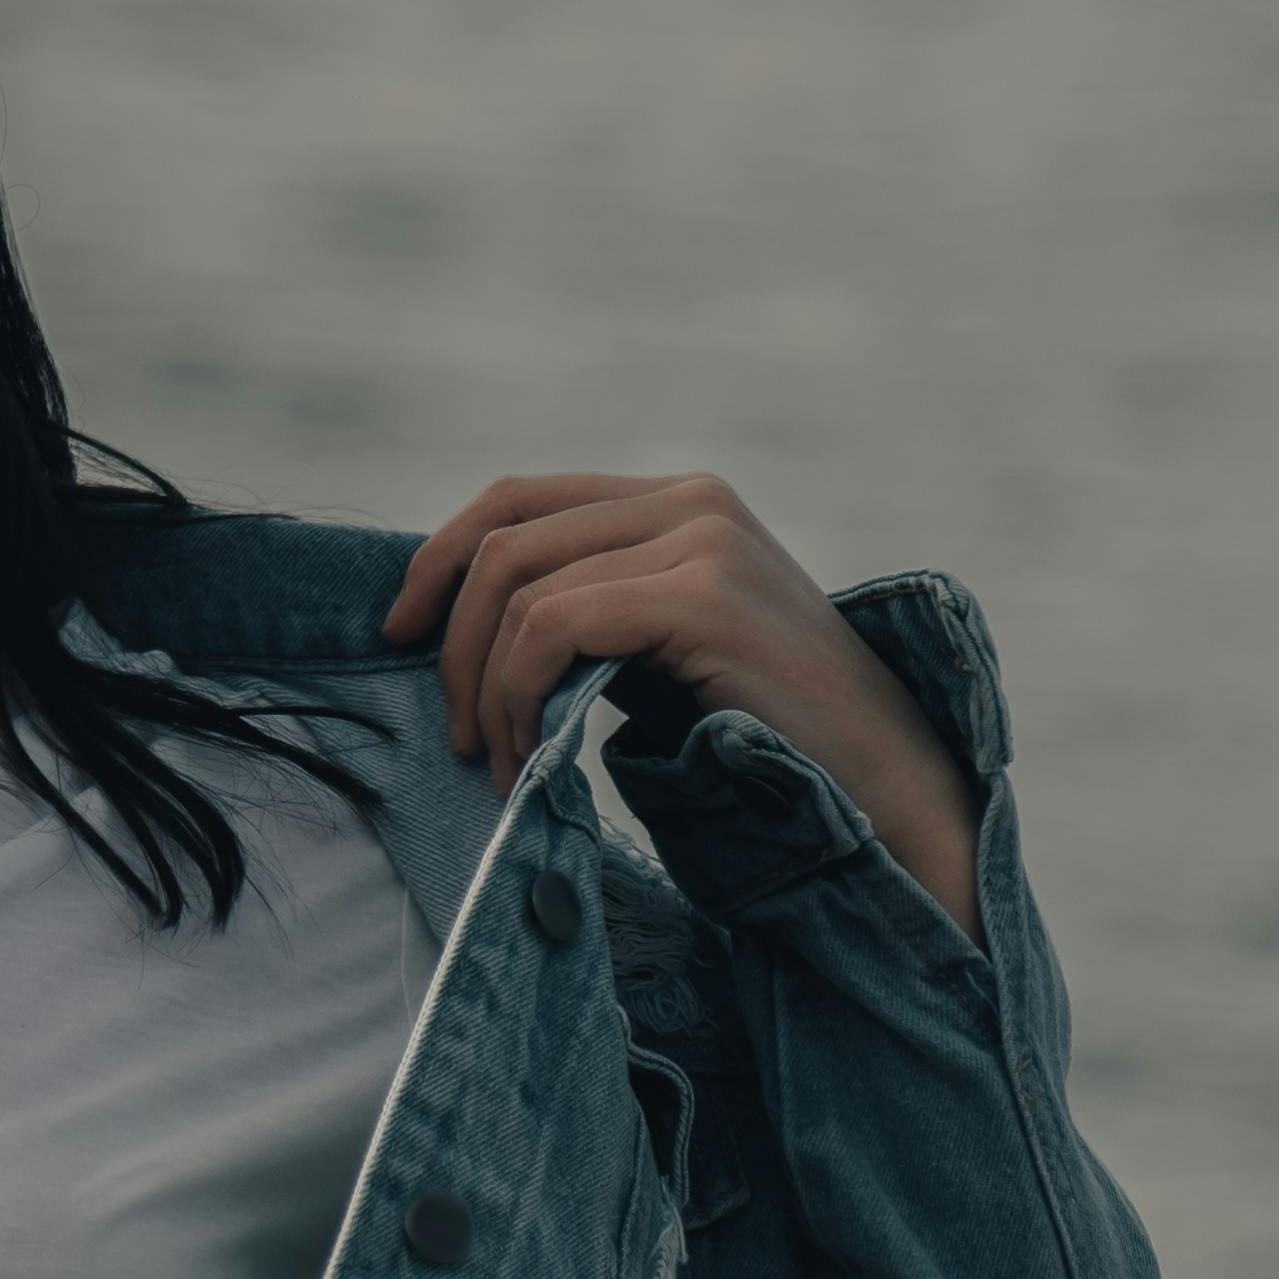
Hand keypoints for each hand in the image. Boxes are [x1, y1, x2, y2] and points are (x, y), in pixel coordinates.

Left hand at [383, 472, 982, 942]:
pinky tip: (527, 755)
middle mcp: (689, 499)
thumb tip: (461, 630)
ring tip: (499, 760)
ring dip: (485, 688)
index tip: (398, 632)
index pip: (518, 497)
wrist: (880, 780)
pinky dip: (518, 696)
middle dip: (450, 642)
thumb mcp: (657, 653)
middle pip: (504, 539)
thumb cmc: (766, 732)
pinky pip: (554, 627)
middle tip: (456, 734)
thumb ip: (586, 616)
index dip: (438, 557)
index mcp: (676, 501)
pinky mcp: (704, 593)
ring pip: (521, 589)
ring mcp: (701, 537)